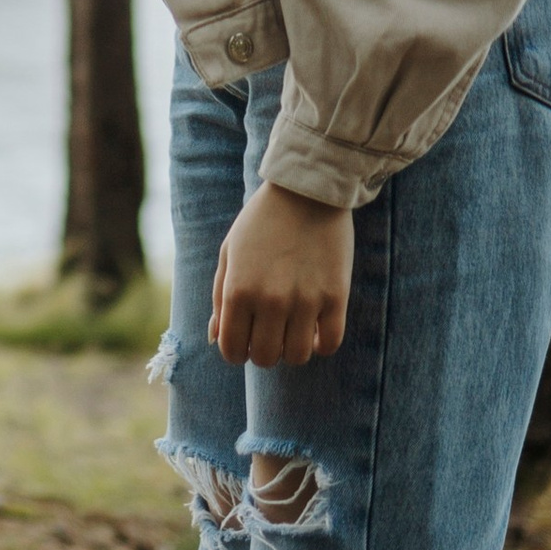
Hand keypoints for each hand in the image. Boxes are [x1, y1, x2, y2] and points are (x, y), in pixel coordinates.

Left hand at [211, 181, 352, 368]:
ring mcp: (305, 300)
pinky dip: (320, 344)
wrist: (306, 192)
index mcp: (238, 290)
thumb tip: (214, 338)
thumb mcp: (229, 253)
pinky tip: (314, 330)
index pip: (231, 349)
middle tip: (267, 333)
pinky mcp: (335, 296)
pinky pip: (330, 343)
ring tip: (291, 330)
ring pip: (297, 356)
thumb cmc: (261, 221)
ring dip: (291, 349)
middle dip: (262, 351)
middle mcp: (270, 300)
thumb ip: (220, 297)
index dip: (235, 351)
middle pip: (265, 357)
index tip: (243, 340)